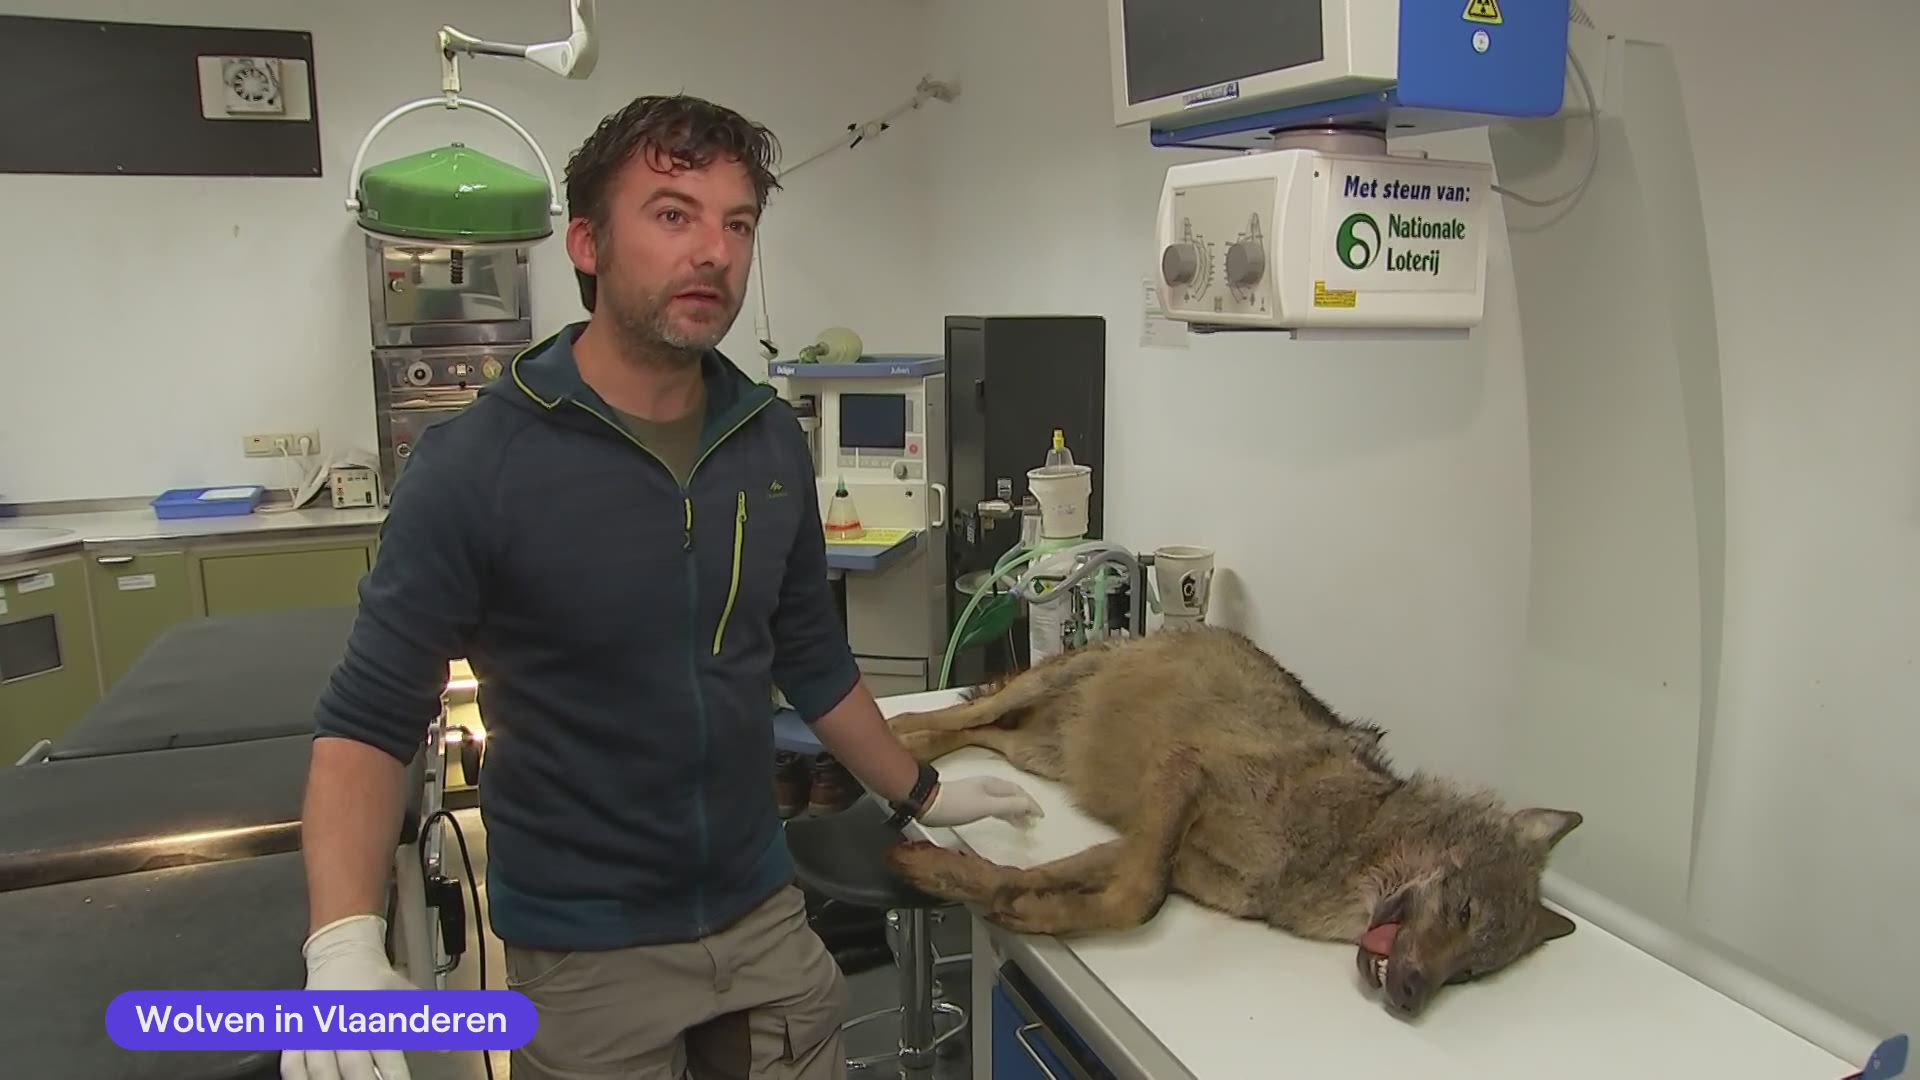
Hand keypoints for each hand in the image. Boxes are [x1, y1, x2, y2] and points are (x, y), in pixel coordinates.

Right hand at [281, 914, 414, 1079]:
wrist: (342, 954)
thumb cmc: (376, 980)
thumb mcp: (407, 994)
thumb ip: (428, 1022)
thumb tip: (450, 1046)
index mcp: (373, 1015)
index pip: (386, 1053)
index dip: (394, 1074)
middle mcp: (345, 1024)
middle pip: (353, 1065)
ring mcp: (318, 1029)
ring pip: (320, 1067)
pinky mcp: (299, 1032)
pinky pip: (291, 1061)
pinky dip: (296, 1076)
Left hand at [916, 776, 1042, 827]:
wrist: (927, 803)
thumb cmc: (957, 805)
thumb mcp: (985, 806)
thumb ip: (1008, 805)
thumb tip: (1029, 805)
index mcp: (993, 784)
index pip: (1019, 792)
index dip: (1031, 804)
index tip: (1041, 816)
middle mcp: (988, 785)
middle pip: (1012, 794)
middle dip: (1024, 806)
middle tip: (1033, 821)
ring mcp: (978, 792)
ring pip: (1003, 800)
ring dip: (1014, 810)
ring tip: (1022, 823)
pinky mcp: (970, 800)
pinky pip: (995, 805)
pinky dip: (1003, 812)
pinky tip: (1002, 818)